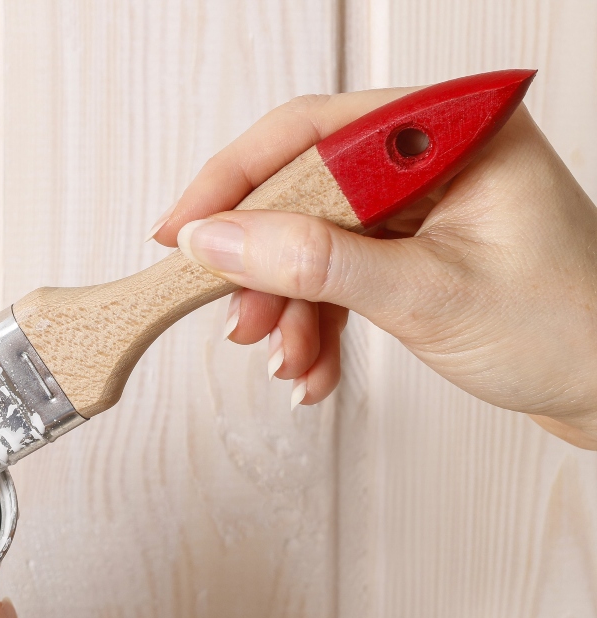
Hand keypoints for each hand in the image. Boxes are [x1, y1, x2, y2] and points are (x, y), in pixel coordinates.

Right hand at [150, 89, 596, 448]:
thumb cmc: (567, 332)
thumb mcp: (427, 297)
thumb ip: (314, 263)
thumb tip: (217, 239)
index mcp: (453, 131)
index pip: (310, 132)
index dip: (233, 181)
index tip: (179, 233)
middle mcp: (432, 155)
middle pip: (302, 189)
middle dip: (262, 266)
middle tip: (237, 320)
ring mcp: (421, 203)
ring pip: (311, 239)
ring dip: (287, 306)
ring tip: (287, 362)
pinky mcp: (412, 246)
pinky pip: (336, 272)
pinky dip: (316, 322)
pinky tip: (313, 367)